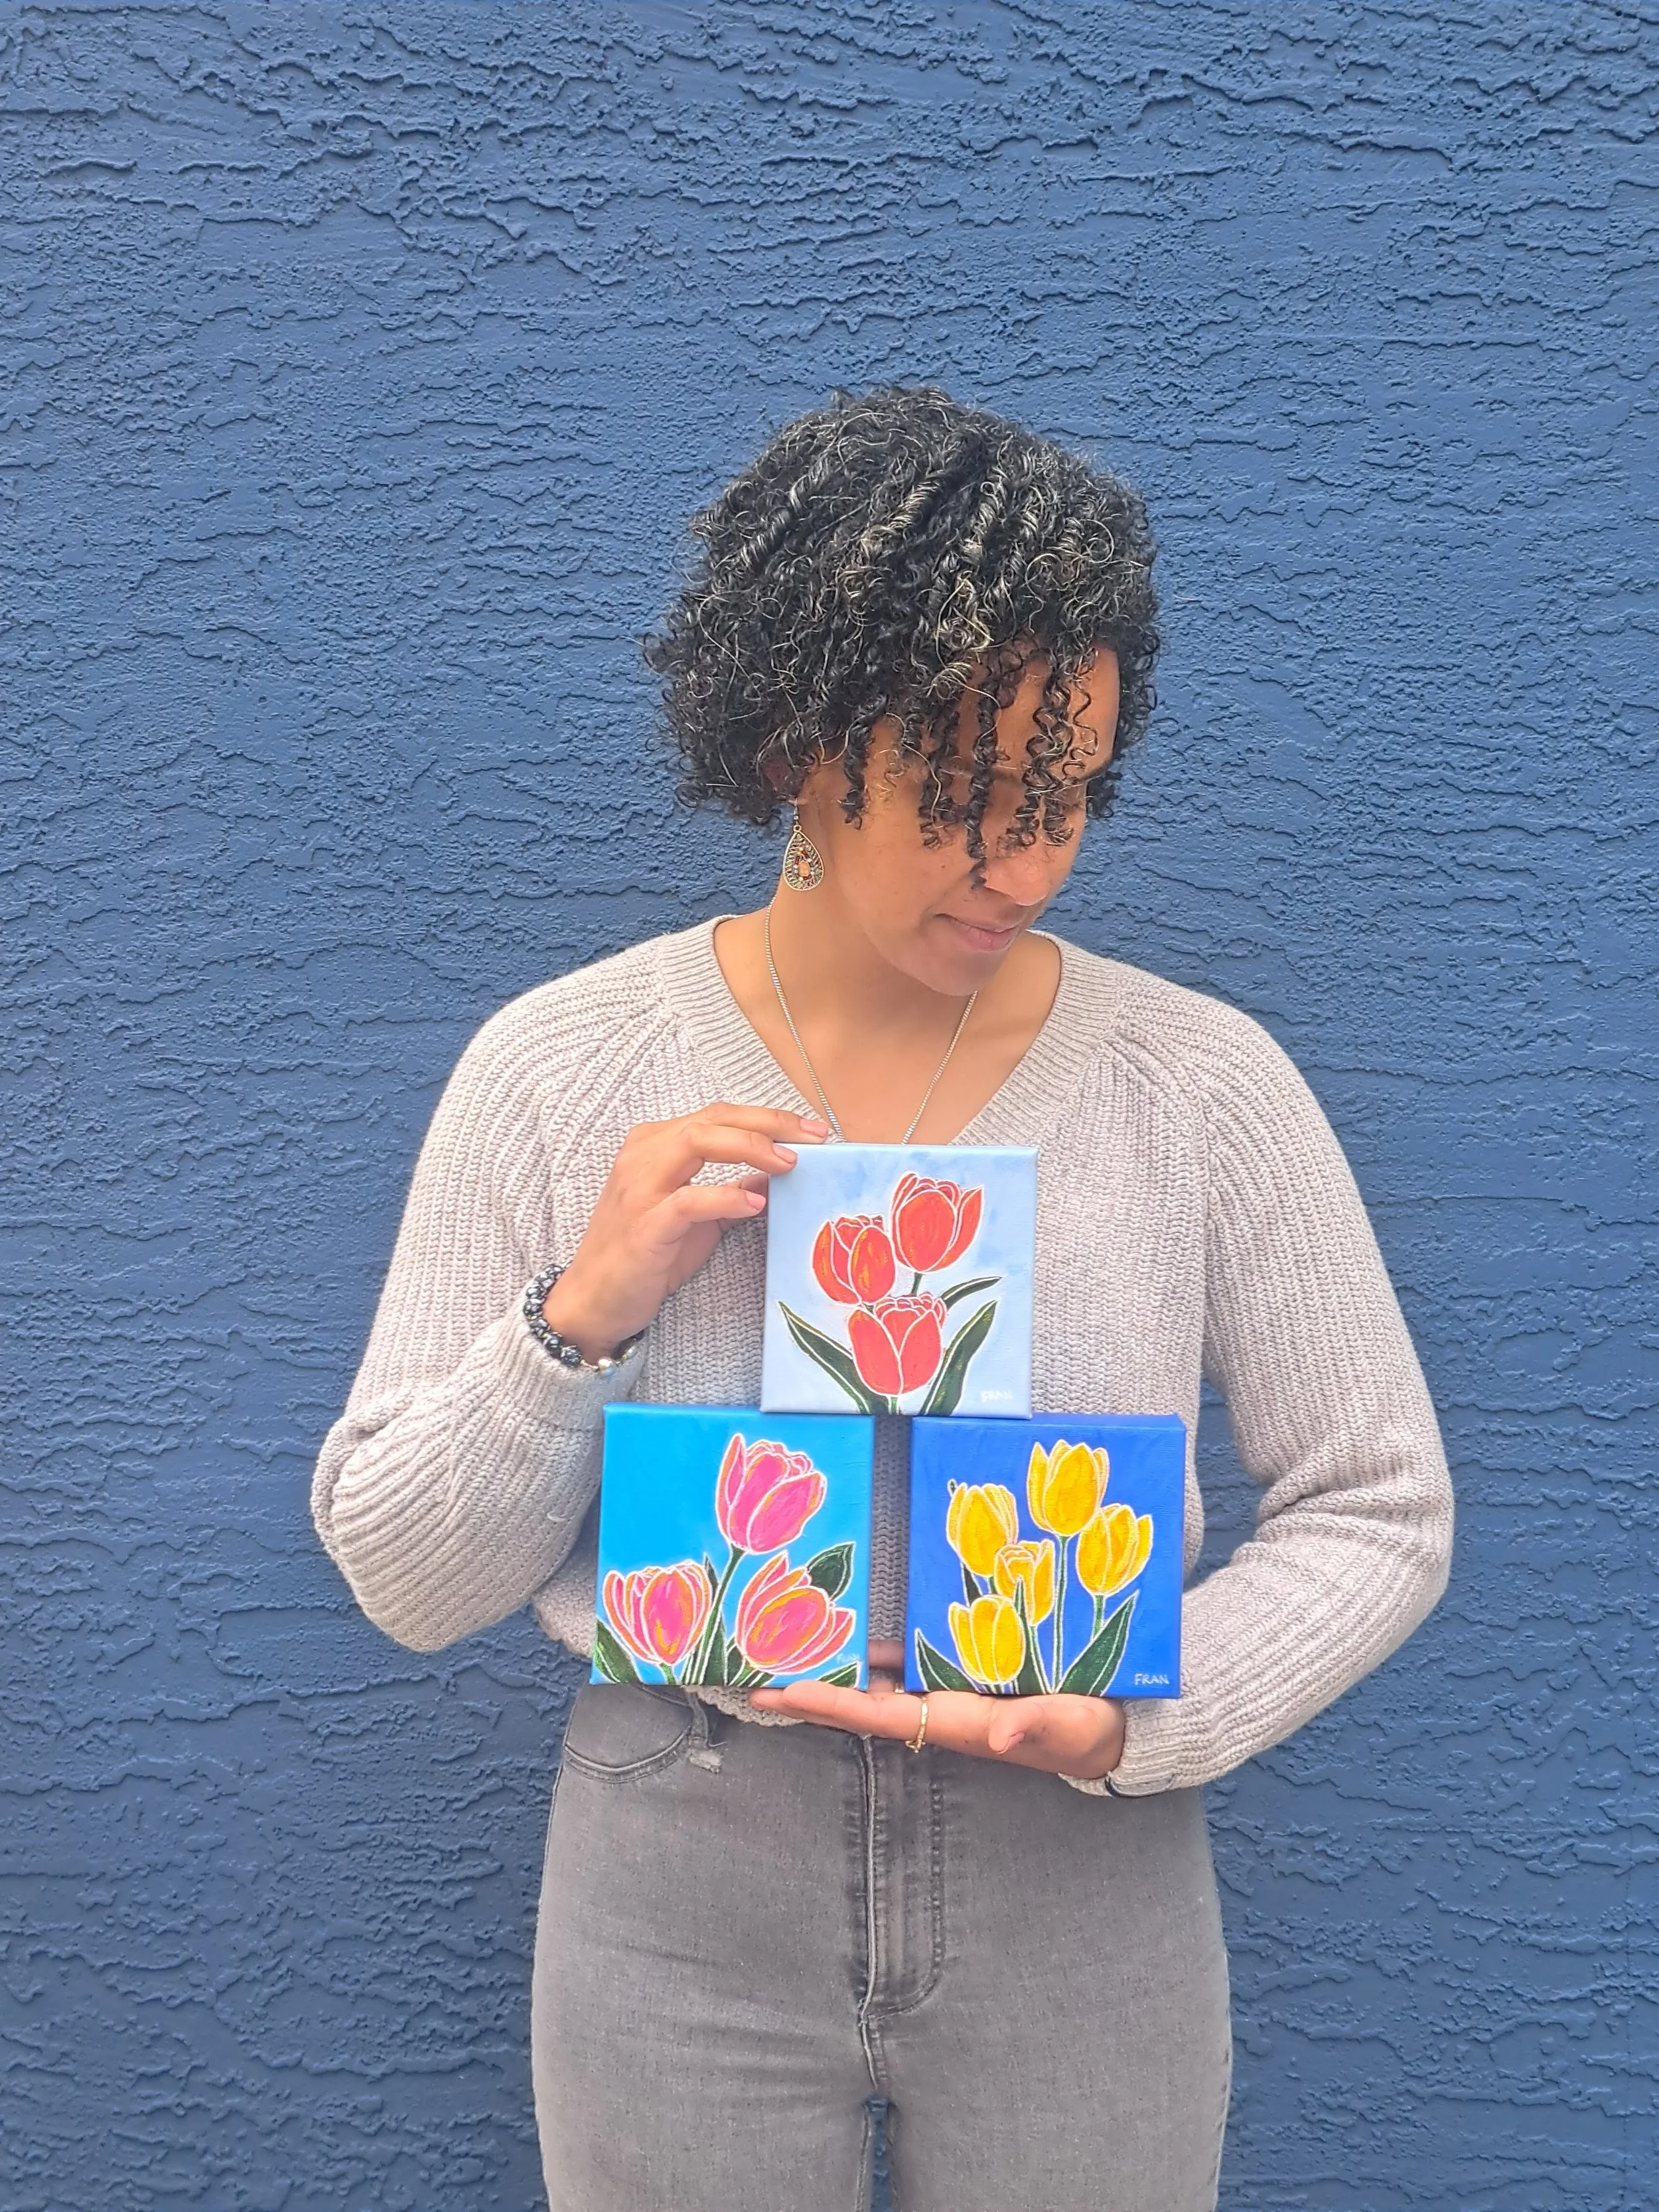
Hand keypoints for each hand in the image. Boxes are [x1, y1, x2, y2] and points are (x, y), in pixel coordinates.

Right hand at [541, 1104, 827, 1361]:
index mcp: (654, 1144)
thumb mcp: (697, 1216)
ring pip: (698, 1142)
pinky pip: (689, 1200)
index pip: (718, 1115)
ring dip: (750, 1147)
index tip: (812, 1130)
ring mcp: (640, 1188)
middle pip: (713, 1119)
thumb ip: (731, 1188)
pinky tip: (755, 1204)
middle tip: (813, 1137)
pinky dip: (726, 1197)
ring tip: (789, 1164)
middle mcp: (643, 1155)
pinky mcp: (644, 1225)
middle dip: (769, 1123)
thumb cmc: (646, 1255)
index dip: (768, 1117)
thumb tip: (778, 1173)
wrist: (595, 1300)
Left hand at [750, 1639, 1125, 1781]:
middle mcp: (942, 1709)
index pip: (880, 1716)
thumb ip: (1033, 1727)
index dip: (830, 1704)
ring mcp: (949, 1692)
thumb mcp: (1069, 1726)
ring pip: (879, 1682)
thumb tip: (996, 1737)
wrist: (1114, 1725)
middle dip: (811, 1691)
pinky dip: (877, 1650)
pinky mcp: (964, 1674)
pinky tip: (850, 1632)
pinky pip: (909, 1662)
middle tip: (751, 1677)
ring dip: (835, 1669)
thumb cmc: (1089, 1727)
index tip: (783, 1692)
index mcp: (958, 1722)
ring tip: (785, 1650)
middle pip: (862, 1702)